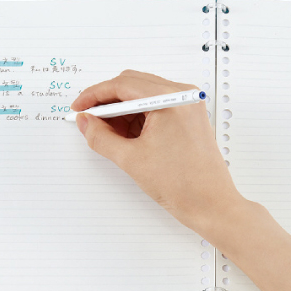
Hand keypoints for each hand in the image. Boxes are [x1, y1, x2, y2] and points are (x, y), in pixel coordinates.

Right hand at [71, 70, 244, 235]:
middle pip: (133, 85)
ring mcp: (188, 105)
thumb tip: (85, 122)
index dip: (94, 95)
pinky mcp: (189, 117)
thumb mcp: (131, 159)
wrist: (211, 205)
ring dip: (122, 111)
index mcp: (171, 99)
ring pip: (144, 96)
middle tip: (90, 121)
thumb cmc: (182, 185)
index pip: (123, 85)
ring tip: (109, 135)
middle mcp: (183, 95)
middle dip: (108, 102)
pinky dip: (138, 117)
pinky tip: (127, 137)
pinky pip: (156, 107)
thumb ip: (101, 137)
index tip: (79, 107)